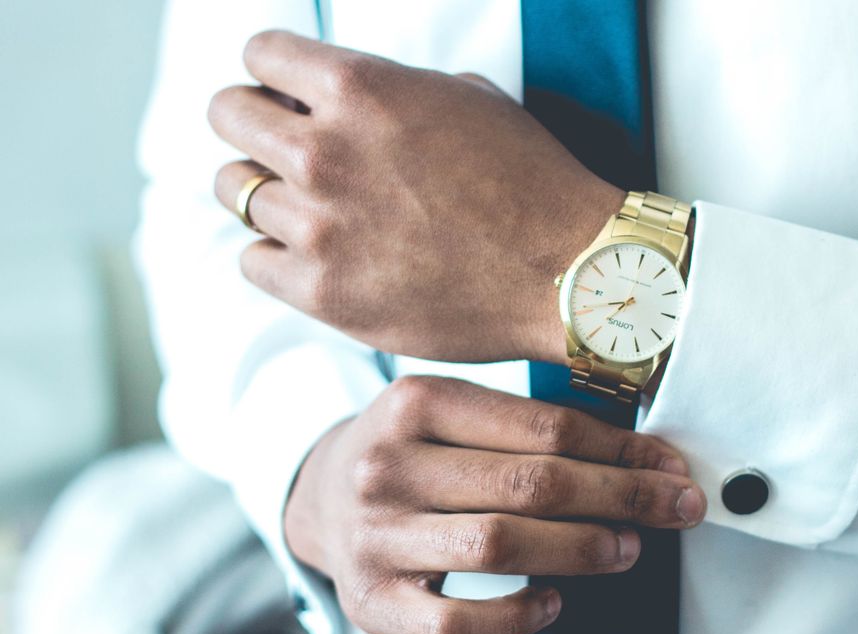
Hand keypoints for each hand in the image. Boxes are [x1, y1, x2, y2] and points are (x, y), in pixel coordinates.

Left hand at [209, 30, 623, 365]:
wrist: (566, 271)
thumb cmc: (530, 182)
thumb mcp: (466, 97)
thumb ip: (390, 89)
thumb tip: (342, 96)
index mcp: (361, 88)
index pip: (260, 54)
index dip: (274, 73)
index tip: (287, 95)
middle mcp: (325, 151)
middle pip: (226, 114)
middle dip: (251, 124)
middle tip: (280, 147)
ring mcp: (318, 225)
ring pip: (234, 191)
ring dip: (265, 193)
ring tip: (308, 207)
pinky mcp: (321, 290)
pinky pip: (252, 260)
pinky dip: (276, 255)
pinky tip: (316, 255)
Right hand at [283, 375, 705, 633]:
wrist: (319, 496)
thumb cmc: (412, 452)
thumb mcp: (451, 414)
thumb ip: (529, 427)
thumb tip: (643, 458)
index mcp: (416, 402)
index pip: (543, 426)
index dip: (621, 452)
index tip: (670, 468)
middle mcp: (387, 464)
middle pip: (531, 483)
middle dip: (620, 498)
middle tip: (673, 508)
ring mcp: (375, 536)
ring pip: (500, 544)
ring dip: (581, 549)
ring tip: (627, 548)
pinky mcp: (373, 601)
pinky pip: (458, 622)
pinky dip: (517, 615)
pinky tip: (554, 600)